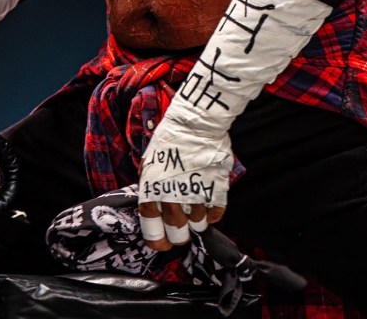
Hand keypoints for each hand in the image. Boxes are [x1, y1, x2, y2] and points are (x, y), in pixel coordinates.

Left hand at [137, 112, 231, 250]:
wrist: (195, 122)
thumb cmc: (170, 139)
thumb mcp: (151, 161)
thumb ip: (151, 186)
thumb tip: (153, 205)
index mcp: (152, 189)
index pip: (151, 226)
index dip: (157, 240)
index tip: (162, 244)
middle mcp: (172, 196)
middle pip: (177, 231)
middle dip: (179, 236)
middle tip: (182, 234)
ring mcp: (195, 194)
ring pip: (198, 223)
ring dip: (197, 220)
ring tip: (196, 209)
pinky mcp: (216, 189)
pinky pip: (216, 213)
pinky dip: (214, 214)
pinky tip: (210, 206)